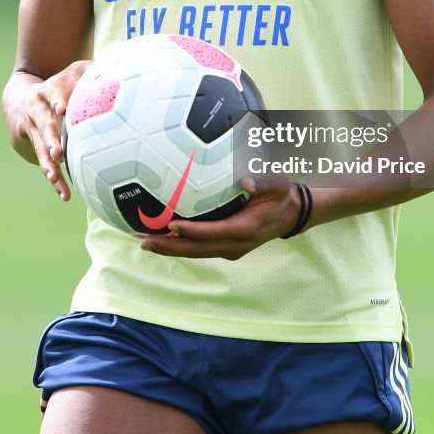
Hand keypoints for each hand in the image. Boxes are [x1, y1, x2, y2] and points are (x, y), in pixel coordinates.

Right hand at [17, 60, 91, 200]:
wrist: (23, 101)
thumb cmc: (60, 85)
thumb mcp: (72, 71)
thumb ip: (91, 69)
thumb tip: (119, 67)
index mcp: (47, 92)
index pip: (51, 94)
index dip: (56, 101)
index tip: (62, 109)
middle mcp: (37, 113)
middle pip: (43, 126)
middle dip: (50, 139)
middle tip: (58, 151)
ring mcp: (35, 133)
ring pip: (41, 149)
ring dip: (48, 164)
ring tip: (54, 175)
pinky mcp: (38, 150)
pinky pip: (46, 166)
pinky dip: (55, 181)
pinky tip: (65, 195)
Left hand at [138, 175, 302, 259]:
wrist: (290, 216)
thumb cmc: (280, 197)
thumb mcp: (278, 185)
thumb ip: (263, 182)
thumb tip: (246, 181)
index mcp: (245, 229)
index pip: (214, 232)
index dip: (192, 231)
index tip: (170, 225)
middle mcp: (235, 244)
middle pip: (197, 249)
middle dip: (169, 246)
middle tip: (143, 240)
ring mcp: (229, 249)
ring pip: (194, 253)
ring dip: (169, 248)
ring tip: (144, 241)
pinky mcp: (224, 247)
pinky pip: (198, 249)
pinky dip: (178, 246)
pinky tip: (161, 240)